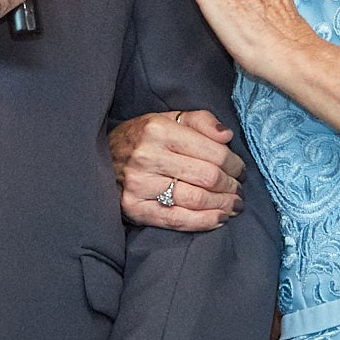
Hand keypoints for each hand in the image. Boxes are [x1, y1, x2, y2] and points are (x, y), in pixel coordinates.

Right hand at [110, 110, 243, 231]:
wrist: (100, 157)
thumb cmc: (140, 138)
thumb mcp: (166, 118)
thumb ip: (200, 121)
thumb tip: (227, 136)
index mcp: (159, 129)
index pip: (213, 152)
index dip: (234, 164)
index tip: (240, 170)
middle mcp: (148, 156)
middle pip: (207, 177)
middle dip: (231, 186)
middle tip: (239, 190)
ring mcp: (140, 185)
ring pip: (196, 199)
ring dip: (223, 205)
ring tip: (234, 205)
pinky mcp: (135, 208)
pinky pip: (178, 219)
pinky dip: (204, 222)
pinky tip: (219, 219)